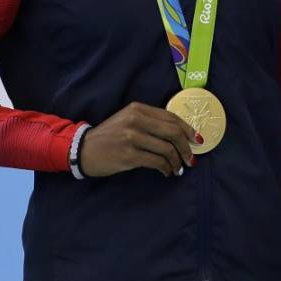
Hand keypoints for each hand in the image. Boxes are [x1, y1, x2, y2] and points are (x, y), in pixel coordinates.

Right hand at [79, 101, 197, 177]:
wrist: (82, 149)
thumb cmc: (109, 136)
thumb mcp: (128, 120)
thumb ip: (151, 122)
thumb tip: (181, 135)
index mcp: (137, 109)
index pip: (170, 117)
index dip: (187, 129)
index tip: (197, 140)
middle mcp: (135, 120)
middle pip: (172, 132)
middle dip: (186, 147)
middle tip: (191, 159)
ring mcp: (131, 138)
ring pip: (166, 149)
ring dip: (176, 161)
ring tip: (178, 168)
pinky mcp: (128, 155)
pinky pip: (156, 162)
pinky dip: (166, 168)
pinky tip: (166, 172)